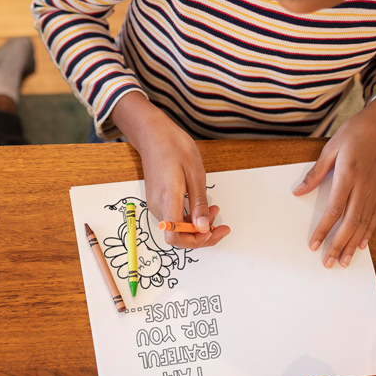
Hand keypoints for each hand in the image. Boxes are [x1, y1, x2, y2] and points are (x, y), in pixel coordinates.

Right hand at [112, 93, 230, 249]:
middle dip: (202, 234)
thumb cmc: (174, 147)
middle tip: (222, 222)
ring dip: (197, 225)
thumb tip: (204, 229)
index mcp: (167, 200)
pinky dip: (189, 217)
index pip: (175, 238)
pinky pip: (174, 217)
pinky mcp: (158, 200)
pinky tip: (201, 205)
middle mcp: (158, 206)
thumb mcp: (195, 174)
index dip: (196, 241)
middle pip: (178, 235)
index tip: (213, 231)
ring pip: (177, 228)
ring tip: (214, 209)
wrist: (153, 133)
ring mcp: (156, 204)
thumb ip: (198, 204)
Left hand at [294, 94, 375, 266]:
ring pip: (365, 222)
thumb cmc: (356, 132)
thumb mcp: (331, 148)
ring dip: (354, 243)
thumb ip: (315, 173)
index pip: (334, 210)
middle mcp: (364, 185)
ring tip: (345, 260)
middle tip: (329, 262)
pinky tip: (362, 244)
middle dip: (339, 244)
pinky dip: (369, 231)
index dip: (323, 230)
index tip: (314, 245)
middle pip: (350, 222)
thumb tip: (299, 191)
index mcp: (348, 174)